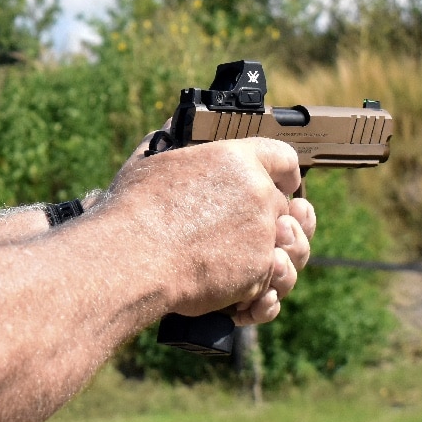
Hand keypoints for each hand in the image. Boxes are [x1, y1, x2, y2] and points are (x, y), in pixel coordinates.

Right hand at [105, 136, 312, 323]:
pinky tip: (243, 296)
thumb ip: (172, 140)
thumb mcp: (149, 161)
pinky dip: (258, 293)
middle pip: (283, 207)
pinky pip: (272, 284)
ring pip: (288, 248)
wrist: (133, 258)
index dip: (286, 173)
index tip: (286, 183)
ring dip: (274, 257)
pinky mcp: (259, 273)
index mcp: (236, 160)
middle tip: (243, 234)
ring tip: (249, 265)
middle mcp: (258, 194)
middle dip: (269, 221)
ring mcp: (263, 235)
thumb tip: (174, 126)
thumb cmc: (134, 210)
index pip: (283, 158)